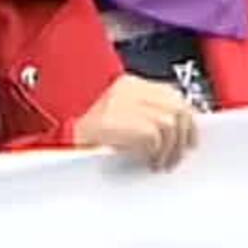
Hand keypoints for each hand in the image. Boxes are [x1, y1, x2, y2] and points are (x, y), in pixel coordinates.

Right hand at [75, 75, 198, 171]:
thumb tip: (178, 133)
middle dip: (183, 136)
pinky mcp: (117, 121)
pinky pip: (154, 135)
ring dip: (170, 148)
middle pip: (177, 106)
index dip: (187, 119)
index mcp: (127, 85)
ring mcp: (121, 104)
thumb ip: (146, 118)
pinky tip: (148, 162)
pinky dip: (156, 152)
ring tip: (159, 163)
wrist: (57, 148)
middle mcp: (127, 89)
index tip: (190, 139)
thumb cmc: (86, 141)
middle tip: (176, 157)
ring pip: (170, 122)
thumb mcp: (120, 121)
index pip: (171, 94)